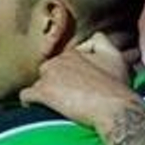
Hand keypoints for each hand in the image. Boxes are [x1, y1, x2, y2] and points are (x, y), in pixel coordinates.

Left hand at [19, 32, 137, 130]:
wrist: (115, 109)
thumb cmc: (118, 87)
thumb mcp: (116, 57)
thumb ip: (103, 41)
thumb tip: (96, 36)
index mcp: (73, 53)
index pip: (62, 61)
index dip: (68, 75)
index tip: (75, 87)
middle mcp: (59, 60)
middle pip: (48, 71)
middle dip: (55, 83)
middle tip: (66, 98)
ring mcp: (49, 76)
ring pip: (38, 82)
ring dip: (44, 92)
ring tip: (53, 105)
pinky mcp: (44, 93)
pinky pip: (26, 95)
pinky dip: (29, 101)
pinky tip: (35, 108)